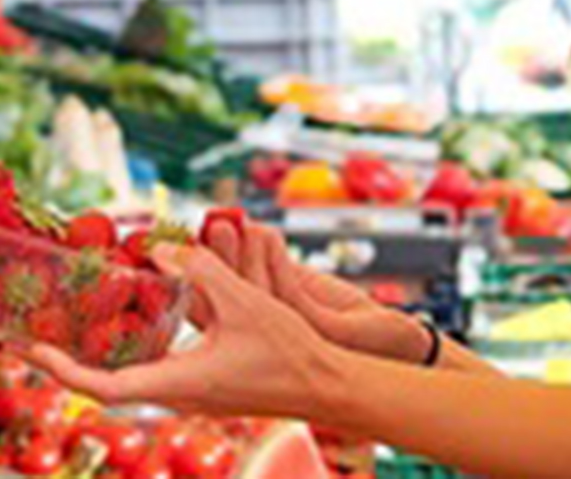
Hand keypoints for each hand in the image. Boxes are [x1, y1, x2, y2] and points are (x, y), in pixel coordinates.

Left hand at [23, 245, 348, 420]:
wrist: (330, 385)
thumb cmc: (291, 350)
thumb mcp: (245, 301)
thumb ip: (200, 271)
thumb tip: (156, 248)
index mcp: (179, 384)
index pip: (103, 388)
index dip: (61, 370)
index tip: (30, 352)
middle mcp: (177, 395)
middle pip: (106, 384)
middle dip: (67, 360)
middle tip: (33, 336)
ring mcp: (190, 394)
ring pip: (130, 377)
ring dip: (99, 354)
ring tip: (71, 325)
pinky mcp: (204, 386)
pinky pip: (155, 370)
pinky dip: (133, 348)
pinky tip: (132, 322)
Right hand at [202, 217, 431, 365]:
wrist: (395, 347)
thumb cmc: (347, 320)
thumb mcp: (302, 289)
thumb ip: (271, 268)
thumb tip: (240, 235)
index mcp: (257, 335)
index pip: (210, 305)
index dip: (190, 275)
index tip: (174, 240)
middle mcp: (267, 346)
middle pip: (223, 305)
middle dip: (207, 263)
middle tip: (195, 227)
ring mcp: (293, 341)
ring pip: (254, 299)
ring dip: (237, 257)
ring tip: (223, 223)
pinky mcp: (322, 331)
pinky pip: (291, 296)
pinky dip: (276, 261)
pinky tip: (266, 234)